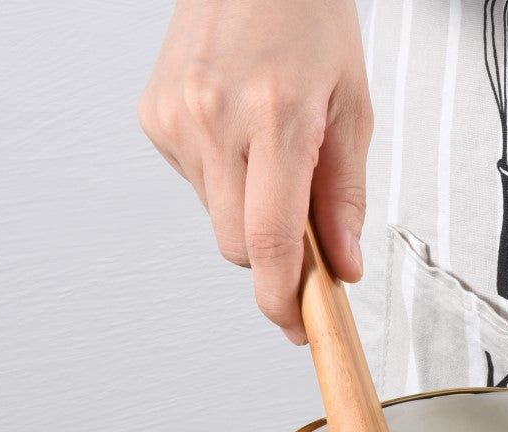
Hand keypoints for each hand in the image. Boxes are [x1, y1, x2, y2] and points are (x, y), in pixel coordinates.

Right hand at [138, 0, 371, 343]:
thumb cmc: (307, 18)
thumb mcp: (353, 106)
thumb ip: (346, 197)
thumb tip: (342, 266)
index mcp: (274, 118)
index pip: (272, 241)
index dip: (284, 298)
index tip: (298, 325)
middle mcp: (215, 120)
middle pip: (240, 245)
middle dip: (275, 254)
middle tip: (307, 221)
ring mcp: (176, 119)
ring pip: (216, 219)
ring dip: (249, 209)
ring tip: (271, 147)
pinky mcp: (154, 117)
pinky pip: (195, 184)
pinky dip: (223, 177)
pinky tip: (239, 131)